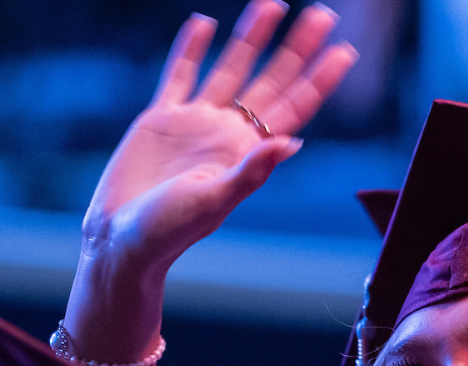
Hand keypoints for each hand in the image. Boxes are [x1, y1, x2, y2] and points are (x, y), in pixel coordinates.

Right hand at [65, 0, 354, 365]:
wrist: (122, 239)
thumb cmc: (171, 231)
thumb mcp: (214, 200)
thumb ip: (252, 171)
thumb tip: (292, 143)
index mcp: (249, 151)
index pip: (295, 106)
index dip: (320, 79)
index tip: (345, 51)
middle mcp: (229, 132)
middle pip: (272, 79)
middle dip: (298, 47)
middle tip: (325, 14)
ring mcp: (196, 122)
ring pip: (231, 68)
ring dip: (252, 37)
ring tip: (273, 3)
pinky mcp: (160, 118)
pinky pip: (180, 75)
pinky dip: (191, 49)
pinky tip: (205, 23)